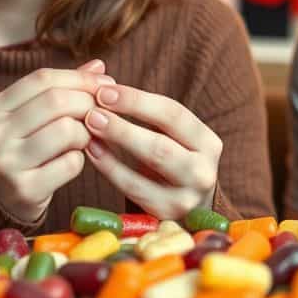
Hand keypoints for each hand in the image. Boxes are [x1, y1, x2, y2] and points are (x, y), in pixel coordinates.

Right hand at [0, 60, 111, 223]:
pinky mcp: (25, 188)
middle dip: (88, 103)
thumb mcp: (29, 117)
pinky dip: (79, 160)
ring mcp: (7, 162)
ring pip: (67, 130)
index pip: (42, 78)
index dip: (79, 78)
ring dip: (86, 134)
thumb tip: (98, 66)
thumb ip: (60, 90)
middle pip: (57, 101)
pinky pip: (71, 163)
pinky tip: (71, 162)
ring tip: (82, 140)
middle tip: (101, 113)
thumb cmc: (20, 150)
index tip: (105, 83)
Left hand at [82, 84, 222, 219]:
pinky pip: (133, 189)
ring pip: (148, 170)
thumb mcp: (171, 138)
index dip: (137, 101)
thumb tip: (101, 82)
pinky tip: (91, 152)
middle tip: (92, 110)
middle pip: (161, 145)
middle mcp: (203, 171)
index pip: (173, 114)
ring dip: (115, 144)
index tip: (105, 90)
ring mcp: (187, 198)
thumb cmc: (170, 163)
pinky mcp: (166, 216)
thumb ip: (144, 112)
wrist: (187, 212)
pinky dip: (110, 169)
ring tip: (89, 128)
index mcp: (208, 143)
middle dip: (123, 125)